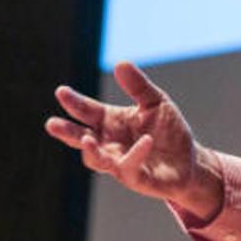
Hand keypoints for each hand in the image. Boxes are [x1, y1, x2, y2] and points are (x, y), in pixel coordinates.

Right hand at [45, 62, 223, 219]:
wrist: (189, 160)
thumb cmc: (168, 131)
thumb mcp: (156, 102)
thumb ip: (138, 86)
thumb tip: (120, 63)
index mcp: (110, 122)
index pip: (87, 111)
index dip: (74, 103)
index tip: (61, 92)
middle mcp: (109, 143)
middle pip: (81, 138)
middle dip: (67, 132)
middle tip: (51, 124)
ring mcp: (119, 163)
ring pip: (97, 160)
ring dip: (91, 150)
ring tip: (86, 139)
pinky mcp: (136, 178)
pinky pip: (129, 168)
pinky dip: (135, 155)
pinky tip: (145, 141)